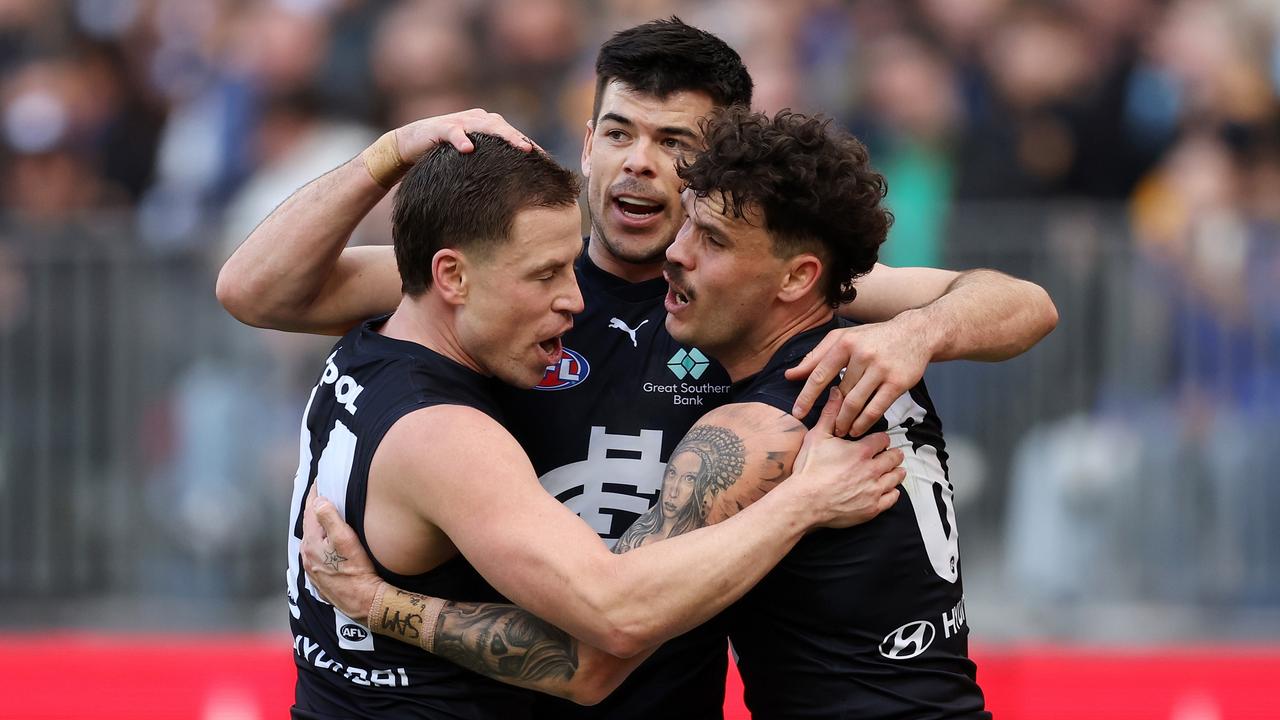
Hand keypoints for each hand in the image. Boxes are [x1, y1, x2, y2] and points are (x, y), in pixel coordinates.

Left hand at [301, 486, 382, 622]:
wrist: (363, 603)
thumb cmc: (357, 571)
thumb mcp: (345, 540)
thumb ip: (329, 518)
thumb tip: (318, 501)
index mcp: (310, 544)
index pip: (310, 511)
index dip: (315, 494)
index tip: (320, 480)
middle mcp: (306, 556)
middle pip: (309, 525)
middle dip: (315, 509)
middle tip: (323, 493)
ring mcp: (312, 569)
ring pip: (312, 540)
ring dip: (318, 526)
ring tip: (326, 514)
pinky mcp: (320, 579)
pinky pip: (317, 554)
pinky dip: (321, 542)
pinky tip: (329, 542)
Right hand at [395, 108, 537, 159]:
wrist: (409, 145)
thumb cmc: (445, 155)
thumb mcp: (473, 159)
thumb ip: (491, 163)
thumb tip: (517, 185)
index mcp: (487, 124)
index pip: (513, 134)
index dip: (529, 146)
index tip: (547, 162)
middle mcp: (476, 119)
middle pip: (504, 128)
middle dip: (522, 139)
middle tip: (538, 153)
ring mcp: (459, 121)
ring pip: (485, 126)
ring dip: (503, 136)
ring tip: (520, 147)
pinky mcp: (439, 127)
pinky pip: (452, 131)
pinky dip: (461, 138)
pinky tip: (468, 148)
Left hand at [784, 317, 931, 436]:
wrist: (916, 333)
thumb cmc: (873, 337)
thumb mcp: (844, 338)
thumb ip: (817, 356)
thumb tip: (791, 375)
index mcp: (845, 342)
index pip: (820, 373)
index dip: (807, 395)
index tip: (797, 413)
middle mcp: (862, 355)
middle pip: (839, 393)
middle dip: (831, 414)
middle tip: (826, 429)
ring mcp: (880, 369)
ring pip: (855, 403)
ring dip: (845, 422)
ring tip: (840, 431)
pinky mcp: (897, 382)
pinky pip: (875, 408)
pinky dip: (864, 423)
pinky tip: (857, 429)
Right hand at [788, 389, 904, 528]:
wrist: (804, 502)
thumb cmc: (809, 470)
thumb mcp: (817, 436)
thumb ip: (830, 413)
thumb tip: (836, 391)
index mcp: (862, 451)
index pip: (884, 439)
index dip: (880, 440)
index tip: (877, 443)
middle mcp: (872, 469)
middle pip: (895, 457)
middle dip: (892, 455)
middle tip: (887, 456)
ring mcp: (874, 490)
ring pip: (897, 477)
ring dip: (894, 472)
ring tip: (889, 471)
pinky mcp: (873, 508)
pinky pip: (893, 497)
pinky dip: (892, 492)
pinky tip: (885, 489)